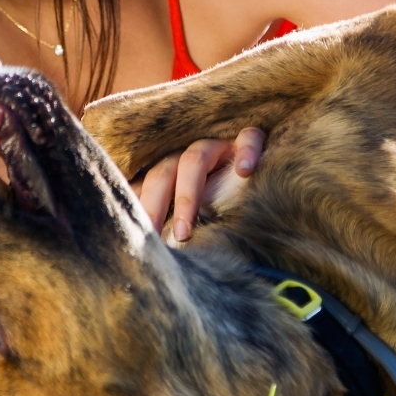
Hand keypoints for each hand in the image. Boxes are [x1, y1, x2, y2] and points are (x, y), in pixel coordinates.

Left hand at [132, 128, 264, 242]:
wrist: (264, 179)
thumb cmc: (222, 208)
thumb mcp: (194, 222)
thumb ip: (172, 231)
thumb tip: (153, 257)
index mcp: (168, 172)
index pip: (143, 185)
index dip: (136, 208)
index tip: (130, 240)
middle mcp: (186, 156)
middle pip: (162, 174)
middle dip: (153, 207)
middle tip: (150, 240)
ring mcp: (216, 146)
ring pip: (195, 159)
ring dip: (187, 196)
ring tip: (184, 232)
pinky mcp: (245, 139)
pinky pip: (247, 138)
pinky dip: (245, 151)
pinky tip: (245, 171)